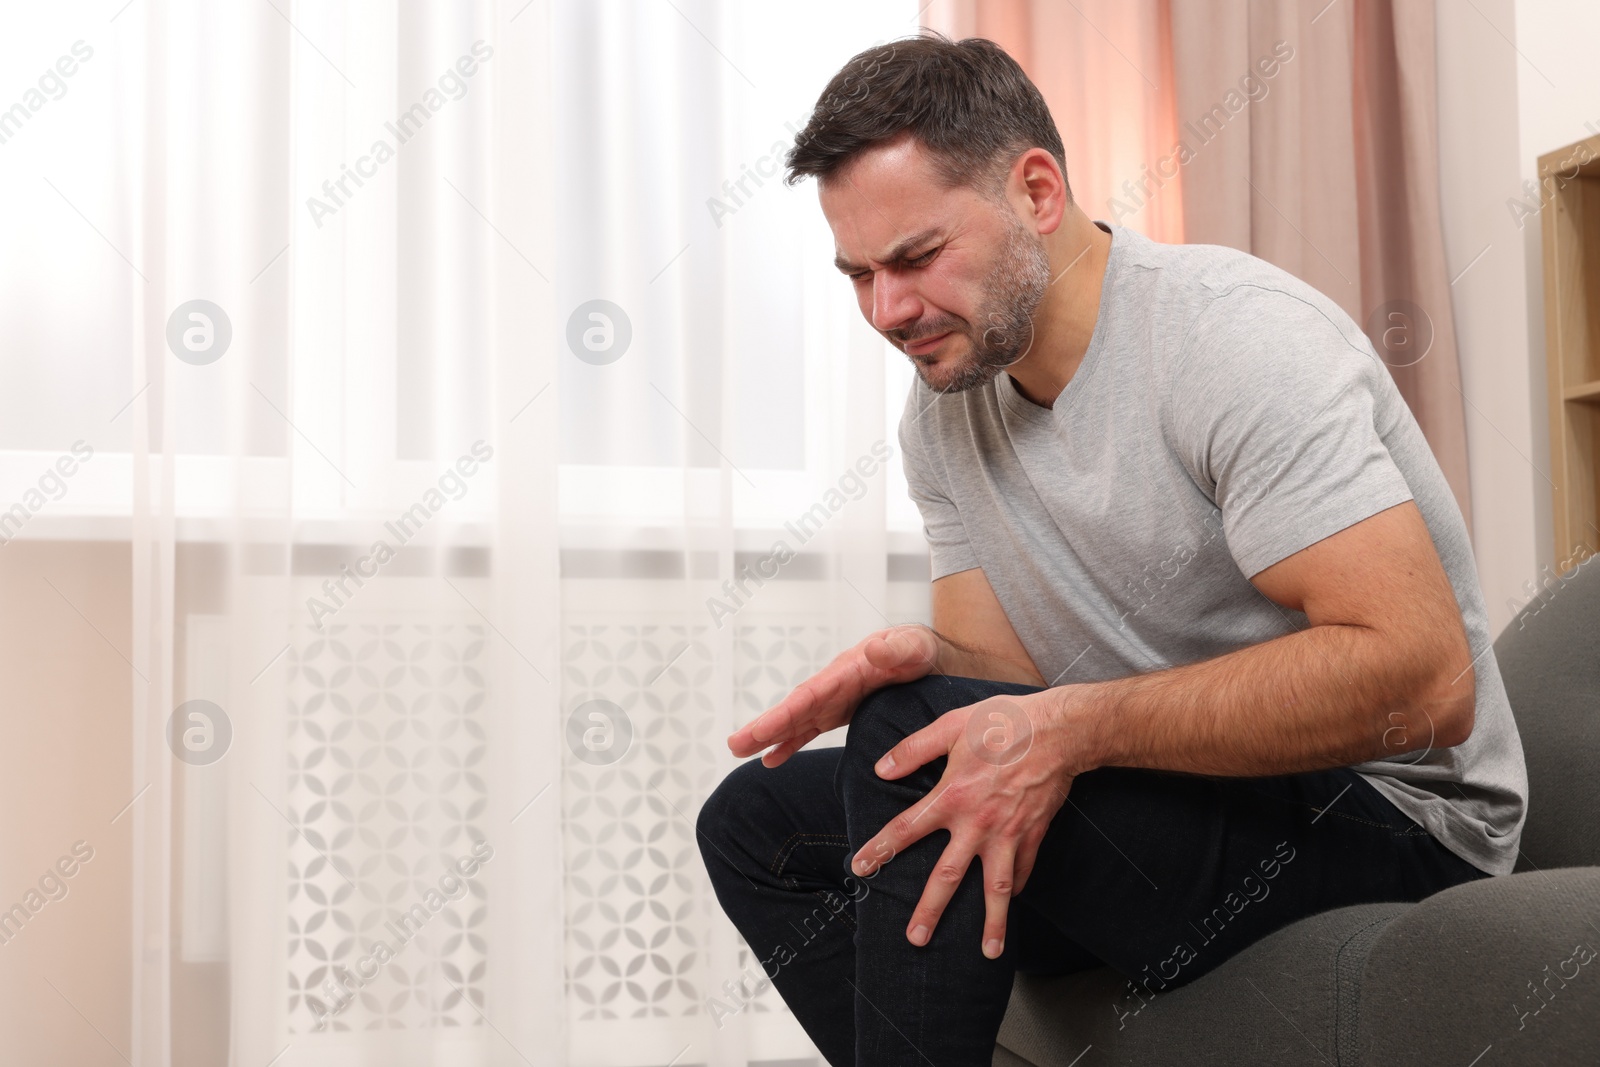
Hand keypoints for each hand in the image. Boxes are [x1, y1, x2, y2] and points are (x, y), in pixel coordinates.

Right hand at [728, 624, 941, 766]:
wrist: (925, 657)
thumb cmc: (918, 649)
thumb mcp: (913, 647)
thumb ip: (895, 649)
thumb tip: (872, 649)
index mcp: (845, 671)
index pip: (809, 695)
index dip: (784, 714)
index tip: (760, 729)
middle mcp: (831, 687)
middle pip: (792, 710)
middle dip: (764, 728)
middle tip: (733, 745)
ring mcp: (832, 701)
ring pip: (794, 722)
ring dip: (768, 738)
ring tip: (739, 754)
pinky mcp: (838, 713)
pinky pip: (808, 731)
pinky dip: (788, 745)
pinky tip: (770, 761)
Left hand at [848, 689, 1084, 958]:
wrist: (1059, 730)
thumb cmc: (1003, 722)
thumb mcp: (950, 726)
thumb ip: (913, 750)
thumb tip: (880, 769)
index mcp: (952, 796)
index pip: (906, 829)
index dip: (880, 849)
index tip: (860, 868)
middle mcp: (977, 823)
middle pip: (948, 876)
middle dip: (930, 910)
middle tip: (915, 939)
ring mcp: (1008, 834)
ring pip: (996, 889)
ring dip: (991, 922)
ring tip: (987, 952)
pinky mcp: (1033, 834)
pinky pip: (1023, 871)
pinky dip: (1016, 890)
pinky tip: (1009, 903)